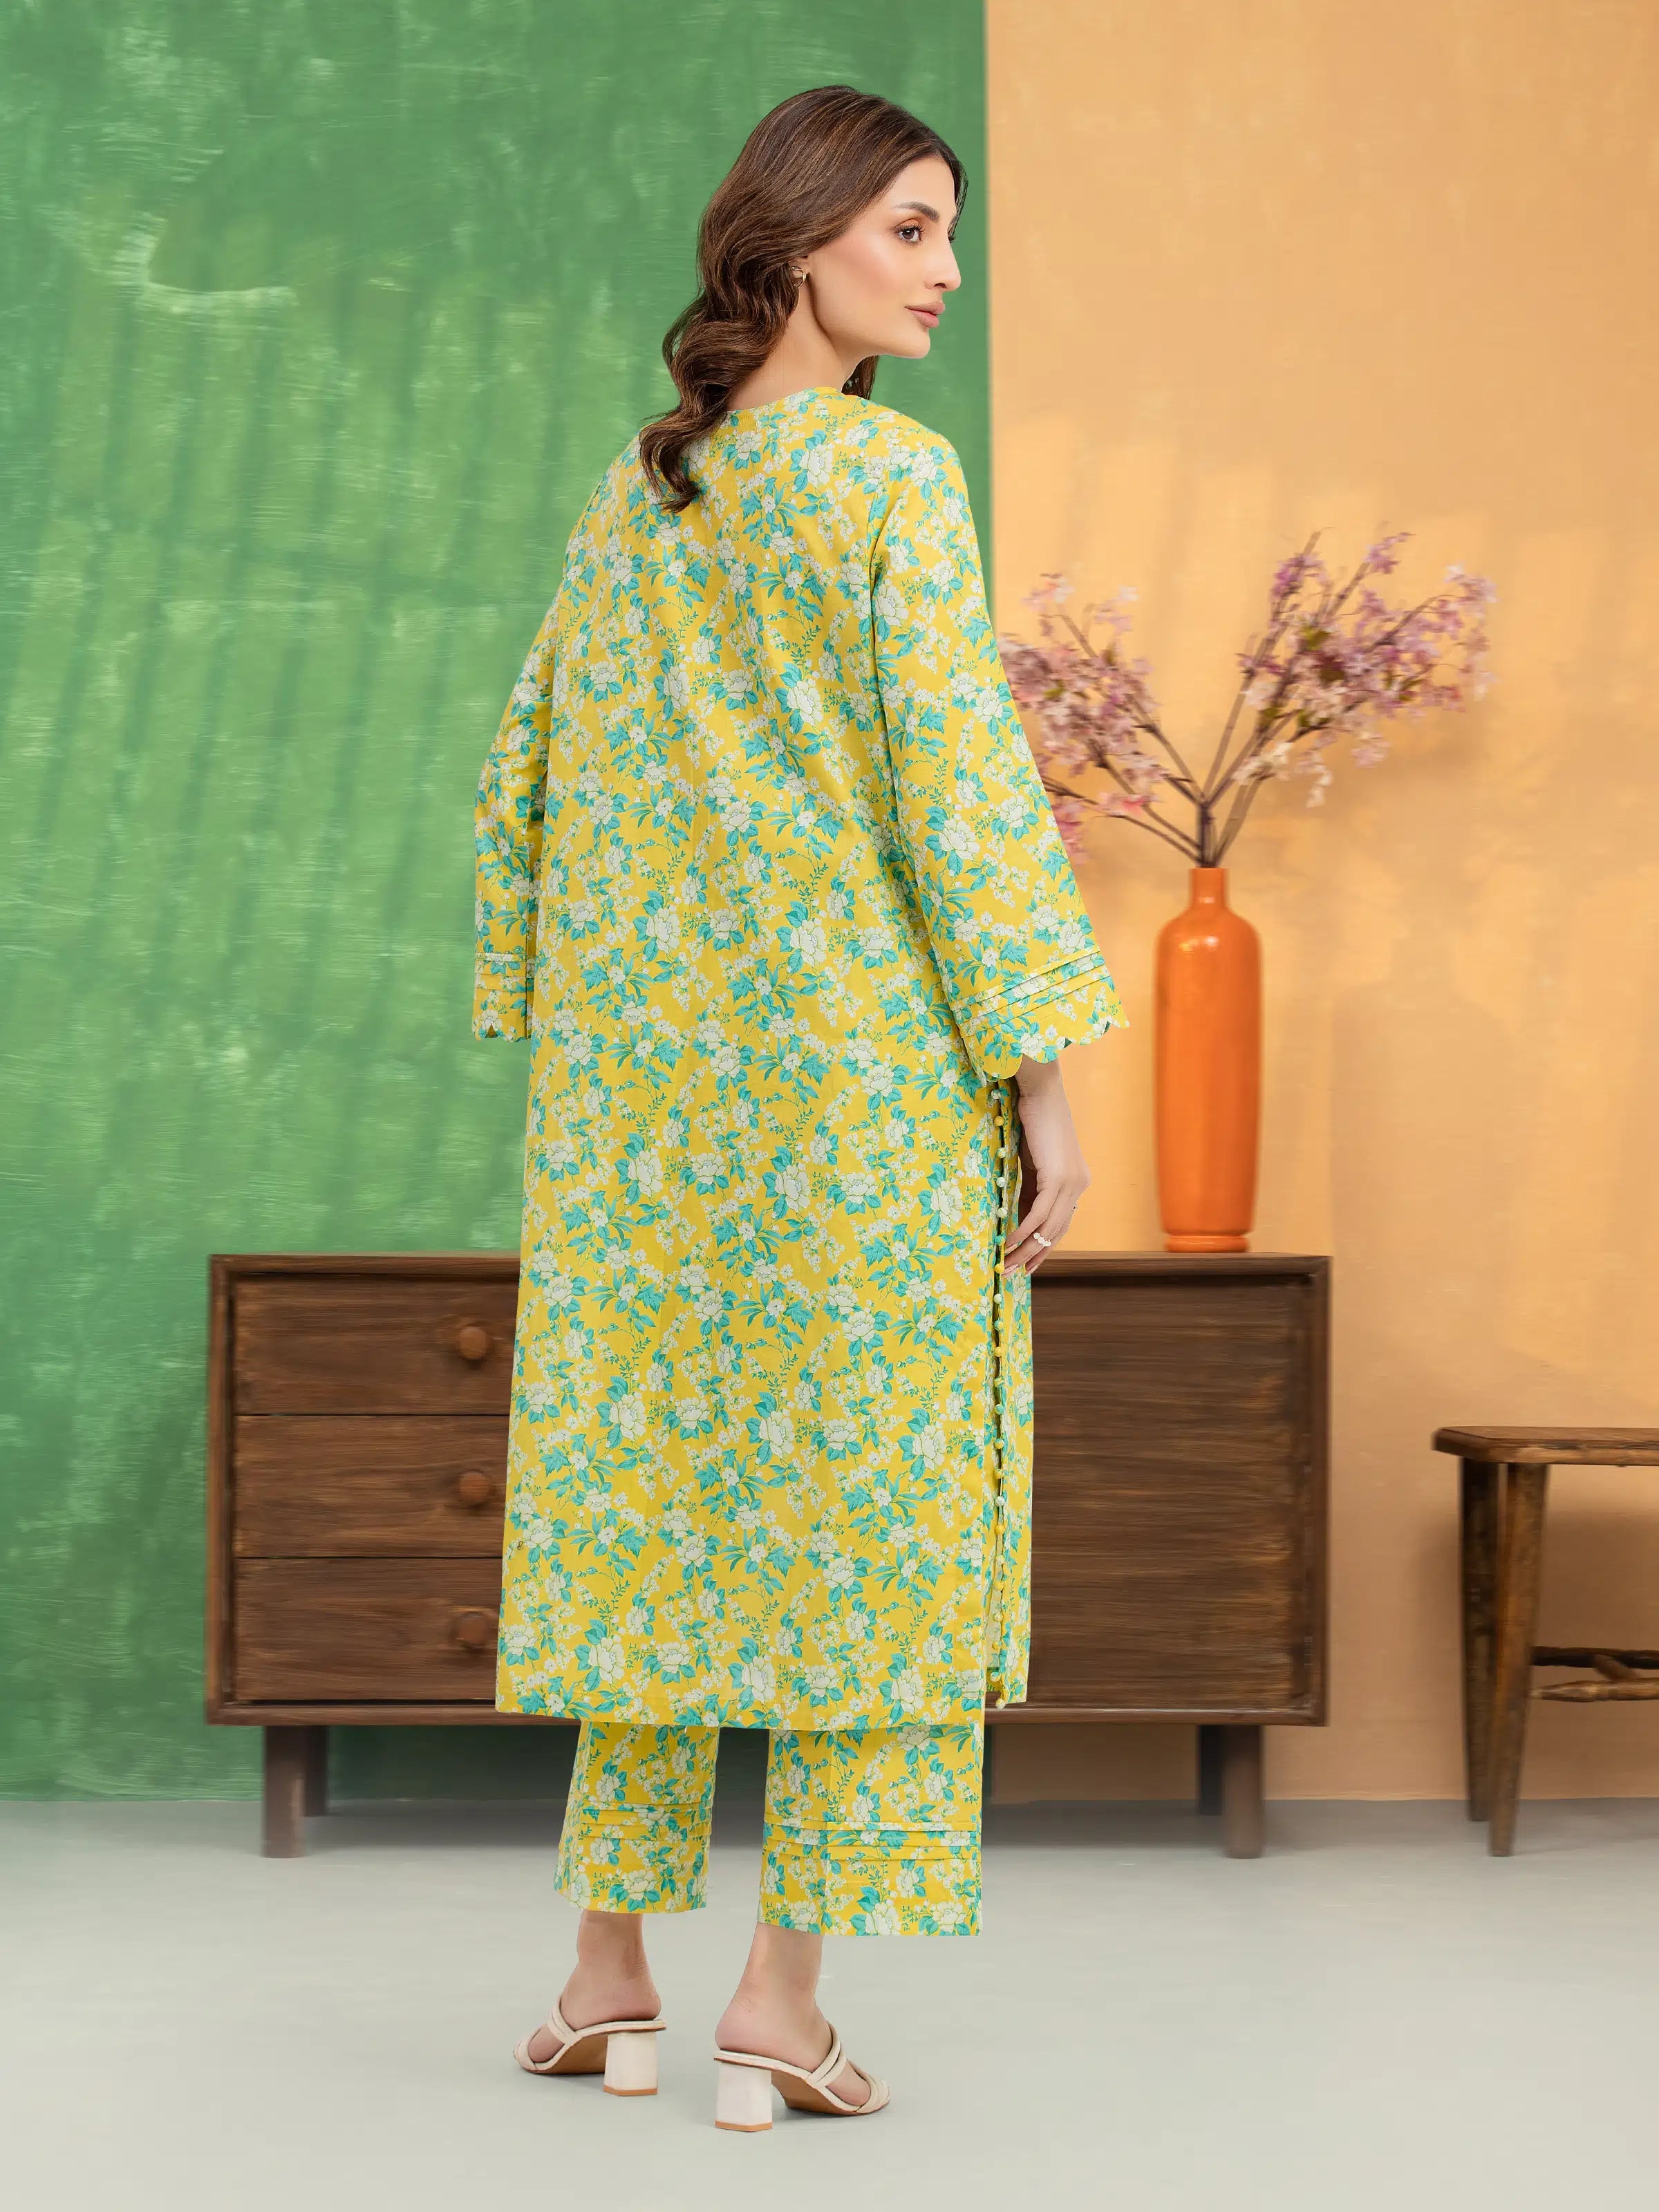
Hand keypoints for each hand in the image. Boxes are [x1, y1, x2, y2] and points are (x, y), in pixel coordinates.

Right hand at [1003, 1057, 1088, 1273]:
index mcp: (1076, 1182)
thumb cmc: (1033, 1120)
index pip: (1061, 1223)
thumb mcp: (1033, 1162)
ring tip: (1006, 1265)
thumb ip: (1031, 1188)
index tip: (1028, 1264)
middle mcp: (1078, 1186)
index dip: (1044, 1246)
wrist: (1041, 1092)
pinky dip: (1023, 1232)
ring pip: (1048, 1228)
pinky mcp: (1058, 1179)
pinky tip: (1007, 1244)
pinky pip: (1038, 1215)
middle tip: (1014, 1273)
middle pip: (1056, 1231)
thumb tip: (1020, 1216)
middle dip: (1035, 1255)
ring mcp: (1071, 1183)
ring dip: (1025, 1249)